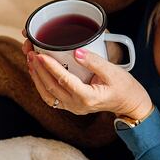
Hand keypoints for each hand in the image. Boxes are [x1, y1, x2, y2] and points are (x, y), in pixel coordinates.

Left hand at [21, 30, 151, 117]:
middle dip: (38, 69)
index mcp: (87, 97)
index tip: (40, 55)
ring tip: (30, 60)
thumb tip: (77, 52)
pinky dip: (41, 84)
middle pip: (50, 87)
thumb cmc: (124, 87)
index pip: (64, 81)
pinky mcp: (70, 105)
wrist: (129, 103)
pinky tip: (37, 72)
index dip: (50, 67)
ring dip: (36, 77)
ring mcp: (72, 107)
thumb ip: (94, 62)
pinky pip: (51, 97)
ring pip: (47, 94)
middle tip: (30, 51)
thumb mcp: (113, 72)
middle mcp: (77, 105)